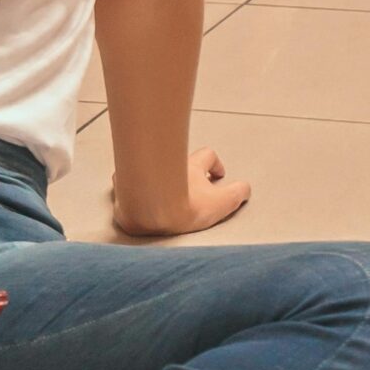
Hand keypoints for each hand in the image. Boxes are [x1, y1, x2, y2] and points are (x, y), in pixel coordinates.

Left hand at [113, 148, 250, 240]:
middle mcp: (167, 163)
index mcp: (191, 167)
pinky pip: (123, 179)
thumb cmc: (183, 207)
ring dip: (152, 172)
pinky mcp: (123, 187)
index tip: (218, 175)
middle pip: (176, 155)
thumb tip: (245, 189)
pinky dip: (127, 184)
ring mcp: (149, 172)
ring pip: (148, 164)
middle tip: (185, 180)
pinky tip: (128, 194)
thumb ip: (238, 194)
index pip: (207, 155)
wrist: (148, 214)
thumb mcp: (222, 202)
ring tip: (154, 186)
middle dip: (182, 165)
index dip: (215, 164)